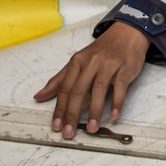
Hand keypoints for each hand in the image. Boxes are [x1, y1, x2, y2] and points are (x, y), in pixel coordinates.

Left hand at [33, 21, 149, 138]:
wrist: (126, 33)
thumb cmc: (102, 50)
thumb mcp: (78, 61)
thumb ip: (59, 80)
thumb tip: (39, 96)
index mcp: (77, 62)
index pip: (64, 88)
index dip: (59, 108)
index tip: (56, 125)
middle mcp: (91, 62)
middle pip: (78, 90)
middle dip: (72, 113)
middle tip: (69, 132)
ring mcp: (108, 64)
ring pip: (98, 90)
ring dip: (95, 111)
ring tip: (92, 129)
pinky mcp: (124, 67)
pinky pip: (120, 86)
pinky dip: (117, 102)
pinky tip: (114, 115)